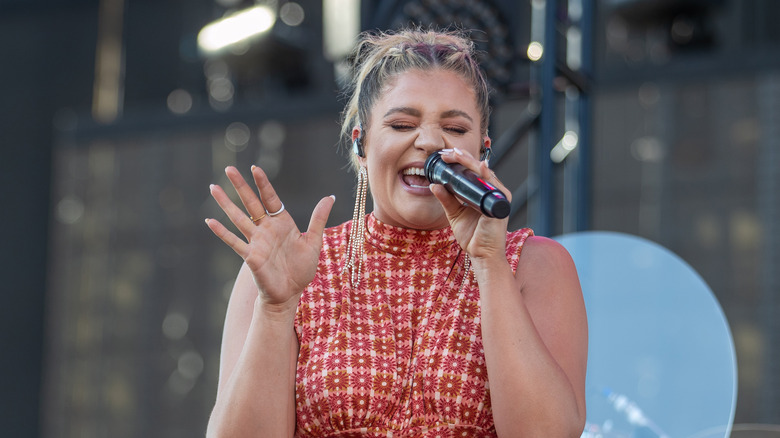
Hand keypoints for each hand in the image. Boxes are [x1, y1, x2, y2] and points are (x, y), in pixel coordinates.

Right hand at [206, 166, 334, 311]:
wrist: (291, 293)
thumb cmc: (301, 269)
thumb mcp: (313, 242)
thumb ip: (318, 219)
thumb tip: (330, 196)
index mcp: (281, 223)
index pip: (270, 198)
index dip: (263, 184)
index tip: (255, 168)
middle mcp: (266, 229)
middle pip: (251, 203)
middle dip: (240, 186)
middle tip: (229, 168)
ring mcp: (256, 242)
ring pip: (238, 218)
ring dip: (226, 203)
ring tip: (213, 187)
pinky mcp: (250, 256)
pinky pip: (234, 242)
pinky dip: (222, 232)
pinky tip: (210, 221)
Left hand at [429, 148, 509, 260]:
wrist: (481, 254)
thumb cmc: (472, 235)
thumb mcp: (454, 214)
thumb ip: (446, 199)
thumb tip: (434, 184)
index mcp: (483, 192)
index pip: (472, 171)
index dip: (460, 161)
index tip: (444, 155)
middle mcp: (493, 192)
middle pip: (478, 168)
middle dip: (462, 158)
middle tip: (447, 152)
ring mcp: (498, 197)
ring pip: (485, 173)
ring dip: (470, 162)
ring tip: (456, 155)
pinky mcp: (501, 205)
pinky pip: (494, 186)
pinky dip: (487, 176)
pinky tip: (480, 167)